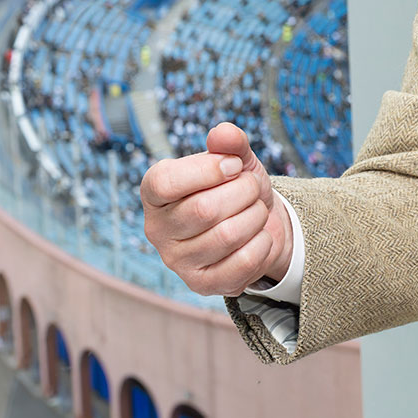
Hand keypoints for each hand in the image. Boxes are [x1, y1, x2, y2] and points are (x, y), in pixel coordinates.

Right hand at [139, 121, 292, 297]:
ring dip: (256, 216)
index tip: (234, 165)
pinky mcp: (202, 284)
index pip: (166, 182)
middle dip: (243, 191)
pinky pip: (242, 263)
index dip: (209, 170)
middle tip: (252, 187)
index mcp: (154, 192)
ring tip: (256, 209)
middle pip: (204, 210)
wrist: (257, 224)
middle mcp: (156, 229)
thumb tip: (224, 134)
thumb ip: (230, 142)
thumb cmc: (236, 187)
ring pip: (227, 236)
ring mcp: (177, 261)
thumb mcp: (235, 159)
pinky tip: (259, 235)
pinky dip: (262, 243)